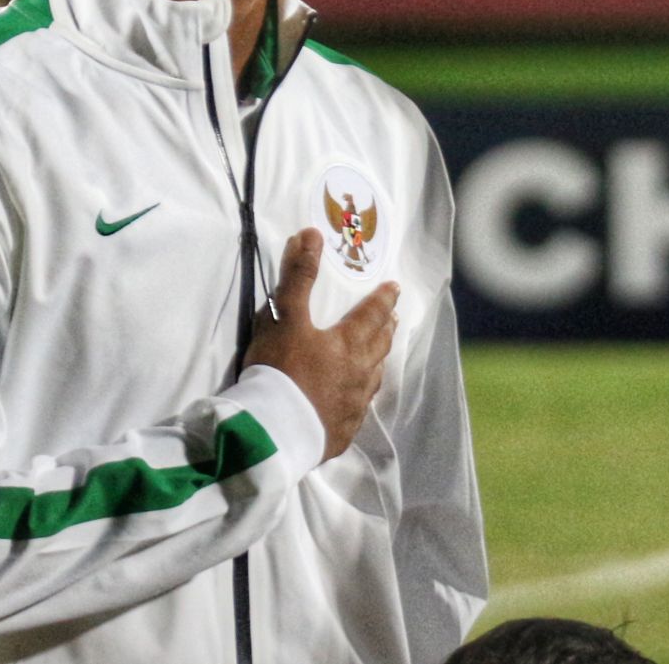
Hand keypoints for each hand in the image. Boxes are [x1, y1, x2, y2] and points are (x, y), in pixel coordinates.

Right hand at [244, 229, 397, 461]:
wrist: (273, 431)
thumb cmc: (280, 369)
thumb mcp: (285, 316)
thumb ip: (298, 276)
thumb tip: (312, 234)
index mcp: (349, 343)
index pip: (373, 314)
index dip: (383, 299)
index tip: (395, 288)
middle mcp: (360, 374)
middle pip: (379, 346)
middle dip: (386, 328)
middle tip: (393, 319)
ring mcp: (352, 407)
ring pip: (373, 379)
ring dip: (377, 363)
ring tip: (378, 356)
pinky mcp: (340, 433)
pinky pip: (357, 411)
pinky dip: (359, 399)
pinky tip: (354, 402)